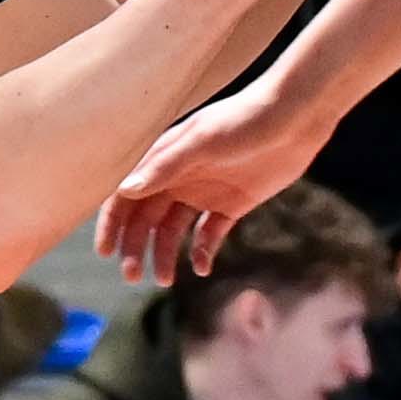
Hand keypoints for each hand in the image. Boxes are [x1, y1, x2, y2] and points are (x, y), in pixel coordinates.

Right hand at [97, 77, 335, 282]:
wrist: (295, 119)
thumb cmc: (244, 120)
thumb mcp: (203, 141)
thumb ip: (165, 167)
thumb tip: (125, 190)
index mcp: (164, 159)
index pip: (126, 194)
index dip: (112, 222)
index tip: (105, 251)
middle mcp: (179, 177)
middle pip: (146, 218)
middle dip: (135, 247)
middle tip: (133, 276)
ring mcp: (204, 192)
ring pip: (174, 231)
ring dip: (165, 255)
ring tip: (163, 280)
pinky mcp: (232, 205)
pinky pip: (209, 235)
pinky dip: (202, 252)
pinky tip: (202, 268)